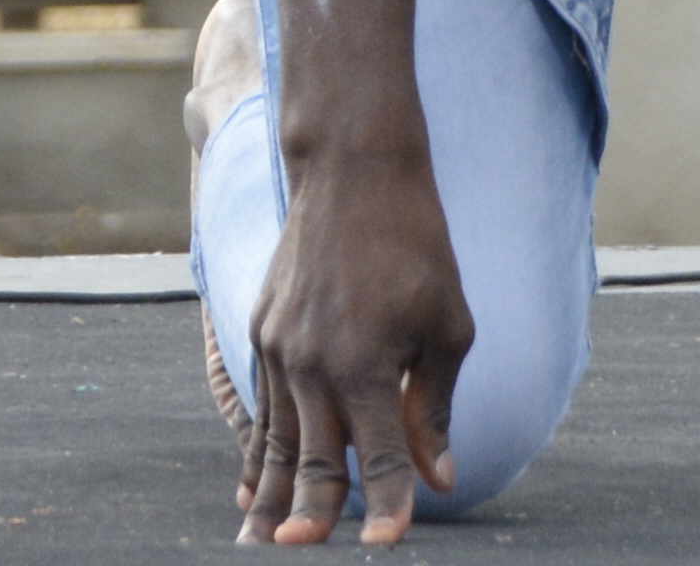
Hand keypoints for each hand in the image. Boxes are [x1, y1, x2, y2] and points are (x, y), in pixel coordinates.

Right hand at [241, 150, 473, 543]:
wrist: (353, 172)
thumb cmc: (415, 246)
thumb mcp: (447, 324)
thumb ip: (435, 404)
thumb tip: (439, 476)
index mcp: (363, 363)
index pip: (379, 455)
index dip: (388, 506)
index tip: (386, 547)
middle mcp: (312, 364)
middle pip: (314, 463)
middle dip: (308, 520)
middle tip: (299, 558)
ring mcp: (279, 349)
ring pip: (278, 443)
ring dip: (271, 499)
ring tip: (258, 545)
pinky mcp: (263, 333)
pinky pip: (262, 410)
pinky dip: (257, 452)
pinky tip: (251, 488)